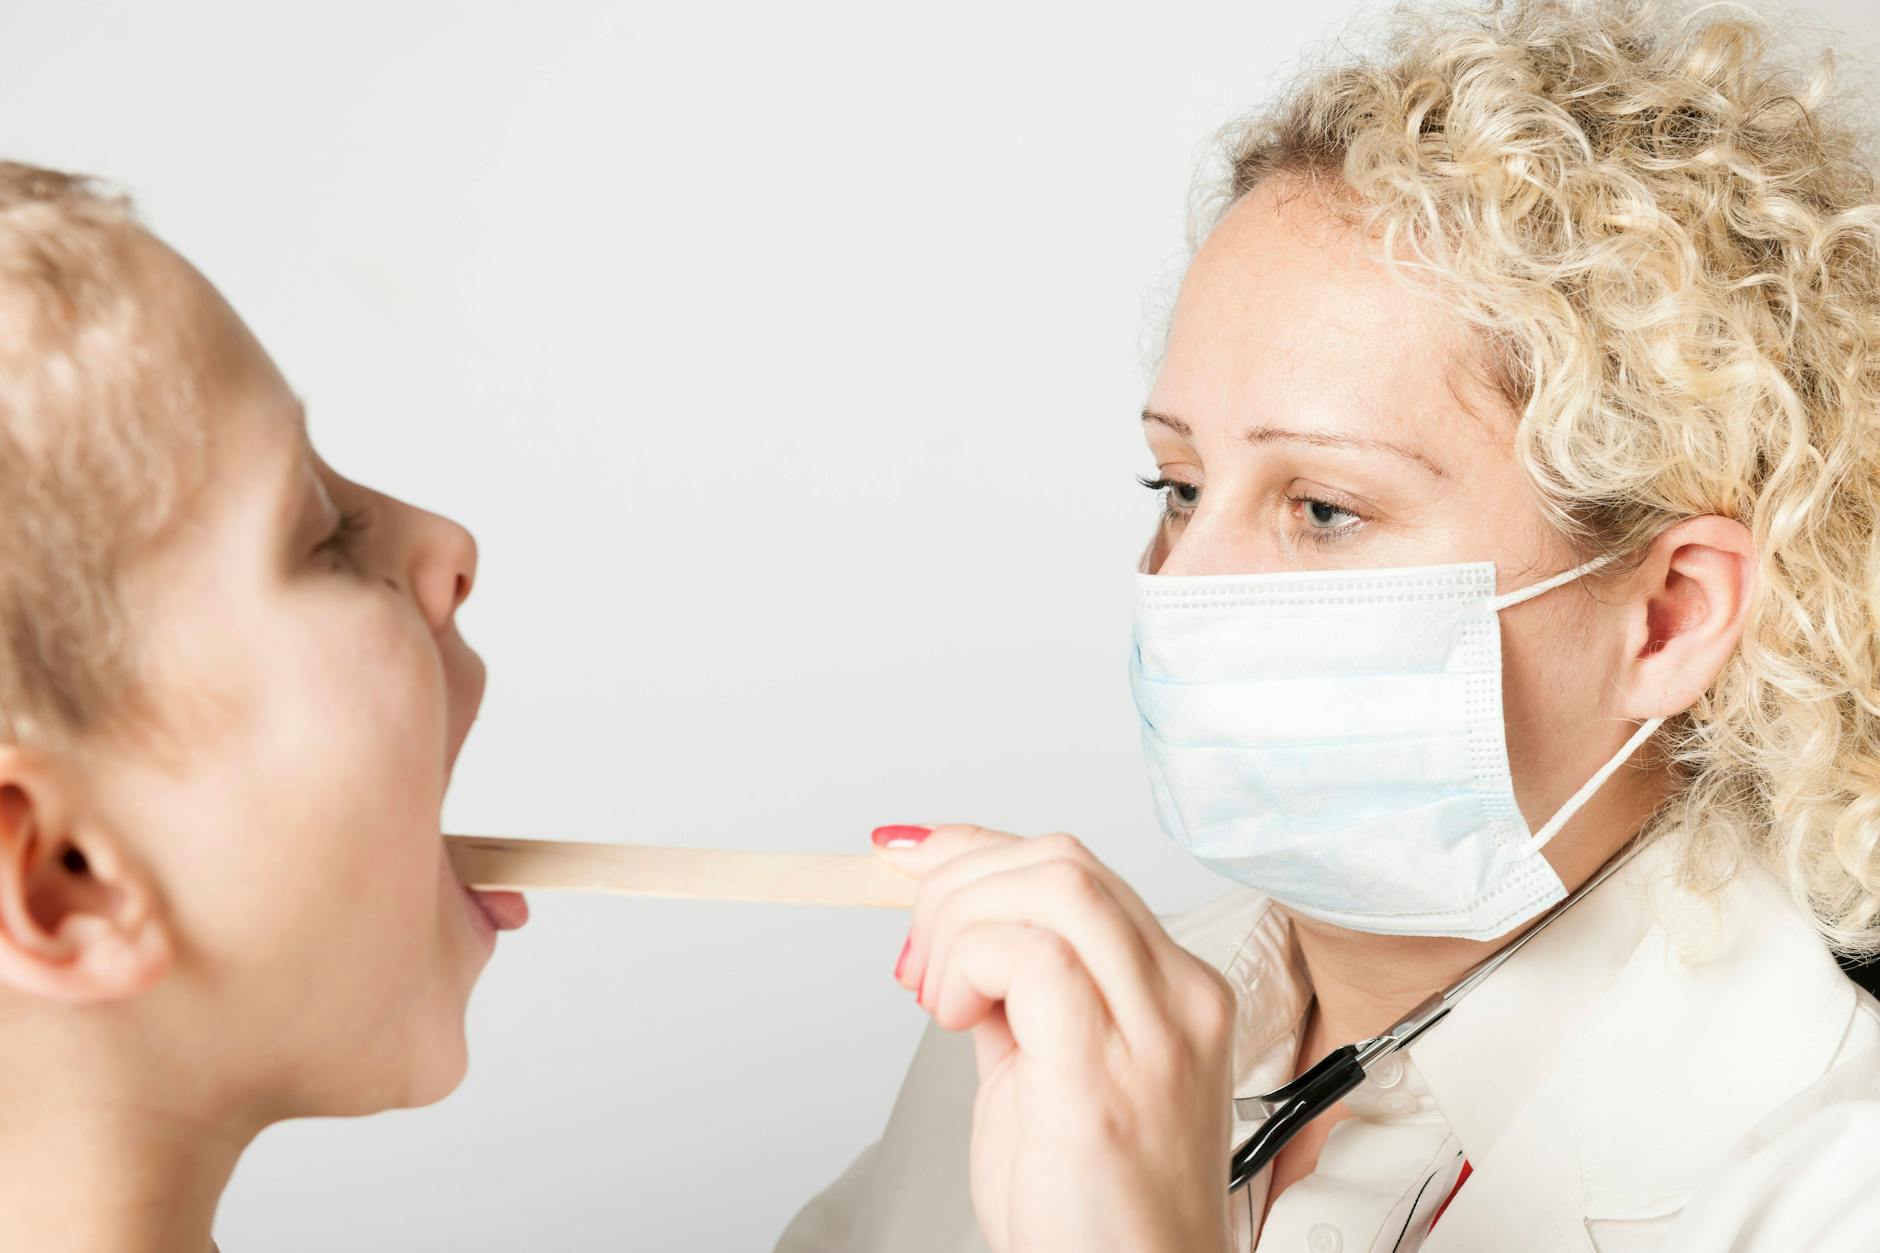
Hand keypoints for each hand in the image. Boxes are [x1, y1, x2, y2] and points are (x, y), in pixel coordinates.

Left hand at [873, 823, 1236, 1252]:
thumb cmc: (1095, 1219)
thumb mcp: (1045, 1080)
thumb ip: (1016, 1003)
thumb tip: (955, 939)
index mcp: (1173, 992)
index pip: (1075, 870)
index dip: (976, 848)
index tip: (908, 857)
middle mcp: (1181, 997)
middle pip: (1062, 860)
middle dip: (958, 883)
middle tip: (914, 961)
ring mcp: (1155, 1031)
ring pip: (1054, 883)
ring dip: (960, 921)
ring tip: (937, 996)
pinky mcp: (1107, 1073)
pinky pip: (1032, 954)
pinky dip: (969, 962)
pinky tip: (954, 1015)